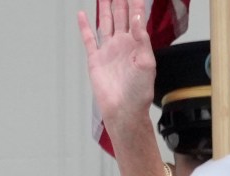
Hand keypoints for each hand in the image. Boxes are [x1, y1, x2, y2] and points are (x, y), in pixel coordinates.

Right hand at [77, 0, 159, 137]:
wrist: (124, 109)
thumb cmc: (139, 92)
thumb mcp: (147, 64)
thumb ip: (142, 40)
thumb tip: (137, 19)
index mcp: (137, 45)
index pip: (136, 19)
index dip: (136, 5)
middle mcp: (123, 45)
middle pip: (120, 17)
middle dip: (120, 2)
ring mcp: (108, 50)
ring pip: (106, 23)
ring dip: (105, 8)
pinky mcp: (95, 58)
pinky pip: (89, 38)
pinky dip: (85, 26)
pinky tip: (82, 15)